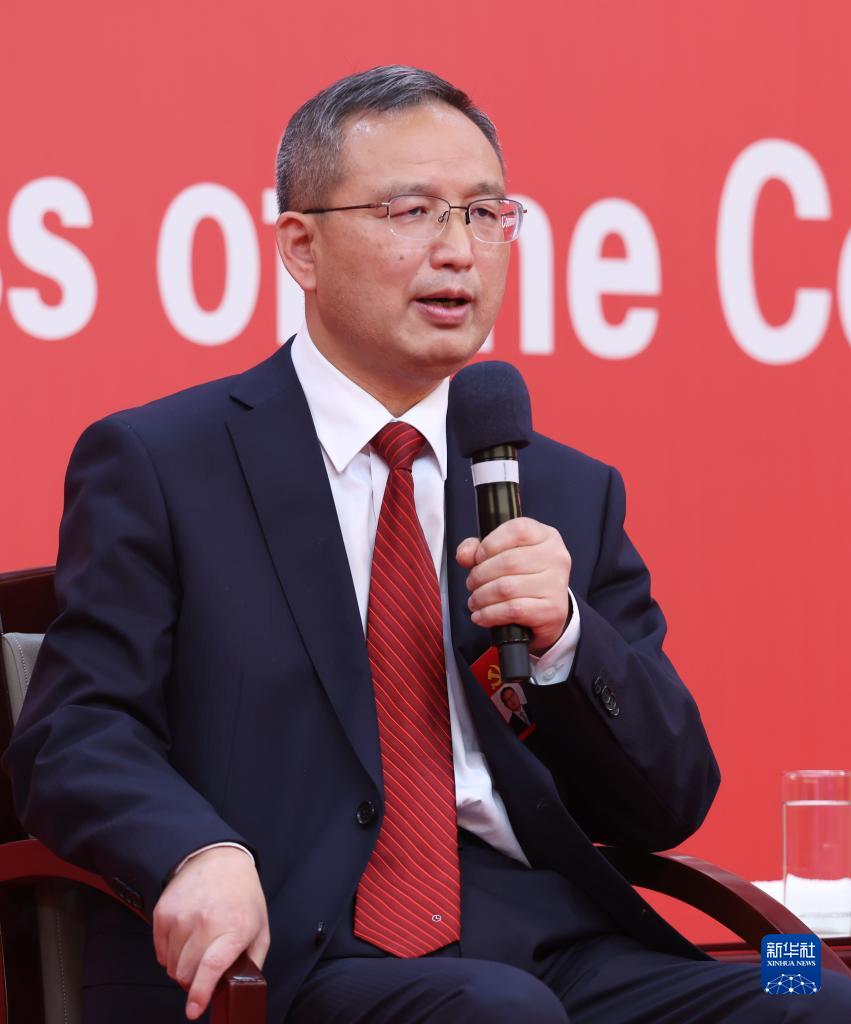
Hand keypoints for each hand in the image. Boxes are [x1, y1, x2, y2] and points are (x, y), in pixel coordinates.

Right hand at [153, 846, 269, 1020]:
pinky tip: (185, 937)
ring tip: (198, 946)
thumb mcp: (260, 928)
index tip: (194, 1010)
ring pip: (172, 966)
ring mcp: (181, 916)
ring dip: (183, 966)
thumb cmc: (242, 896)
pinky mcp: (163, 912)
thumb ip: (252, 962)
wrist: (218, 860)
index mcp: (234, 928)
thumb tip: (239, 989)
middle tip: (205, 967)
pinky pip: (160, 952)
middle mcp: (205, 921)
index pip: (212, 967)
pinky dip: (171, 953)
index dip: (200, 993)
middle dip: (194, 980)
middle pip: (187, 973)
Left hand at [456, 517, 571, 654]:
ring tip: (475, 600)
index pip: (517, 530)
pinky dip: (490, 614)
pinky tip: (482, 615)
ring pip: (507, 588)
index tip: (478, 558)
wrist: (547, 610)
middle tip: (472, 584)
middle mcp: (556, 557)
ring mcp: (556, 584)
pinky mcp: (553, 609)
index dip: (490, 544)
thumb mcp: (502, 554)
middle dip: (480, 575)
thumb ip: (477, 548)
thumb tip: (465, 555)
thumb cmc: (524, 577)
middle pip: (508, 562)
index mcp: (545, 536)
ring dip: (482, 597)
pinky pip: (513, 610)